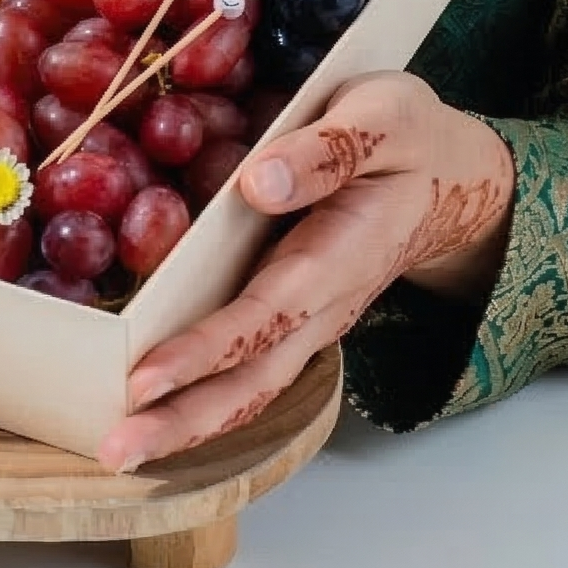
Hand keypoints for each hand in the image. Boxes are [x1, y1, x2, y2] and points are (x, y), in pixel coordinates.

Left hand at [98, 71, 513, 472]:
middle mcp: (324, 303)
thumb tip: (259, 184)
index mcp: (341, 254)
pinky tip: (155, 409)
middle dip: (183, 419)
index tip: (147, 377)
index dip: (206, 349)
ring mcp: (312, 317)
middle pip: (252, 379)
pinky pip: (250, 366)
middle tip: (115, 450)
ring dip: (186, 423)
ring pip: (250, 386)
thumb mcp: (381, 117)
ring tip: (119, 450)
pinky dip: (203, 396)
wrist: (452, 173)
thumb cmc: (409, 138)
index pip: (265, 315)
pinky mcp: (296, 313)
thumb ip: (326, 151)